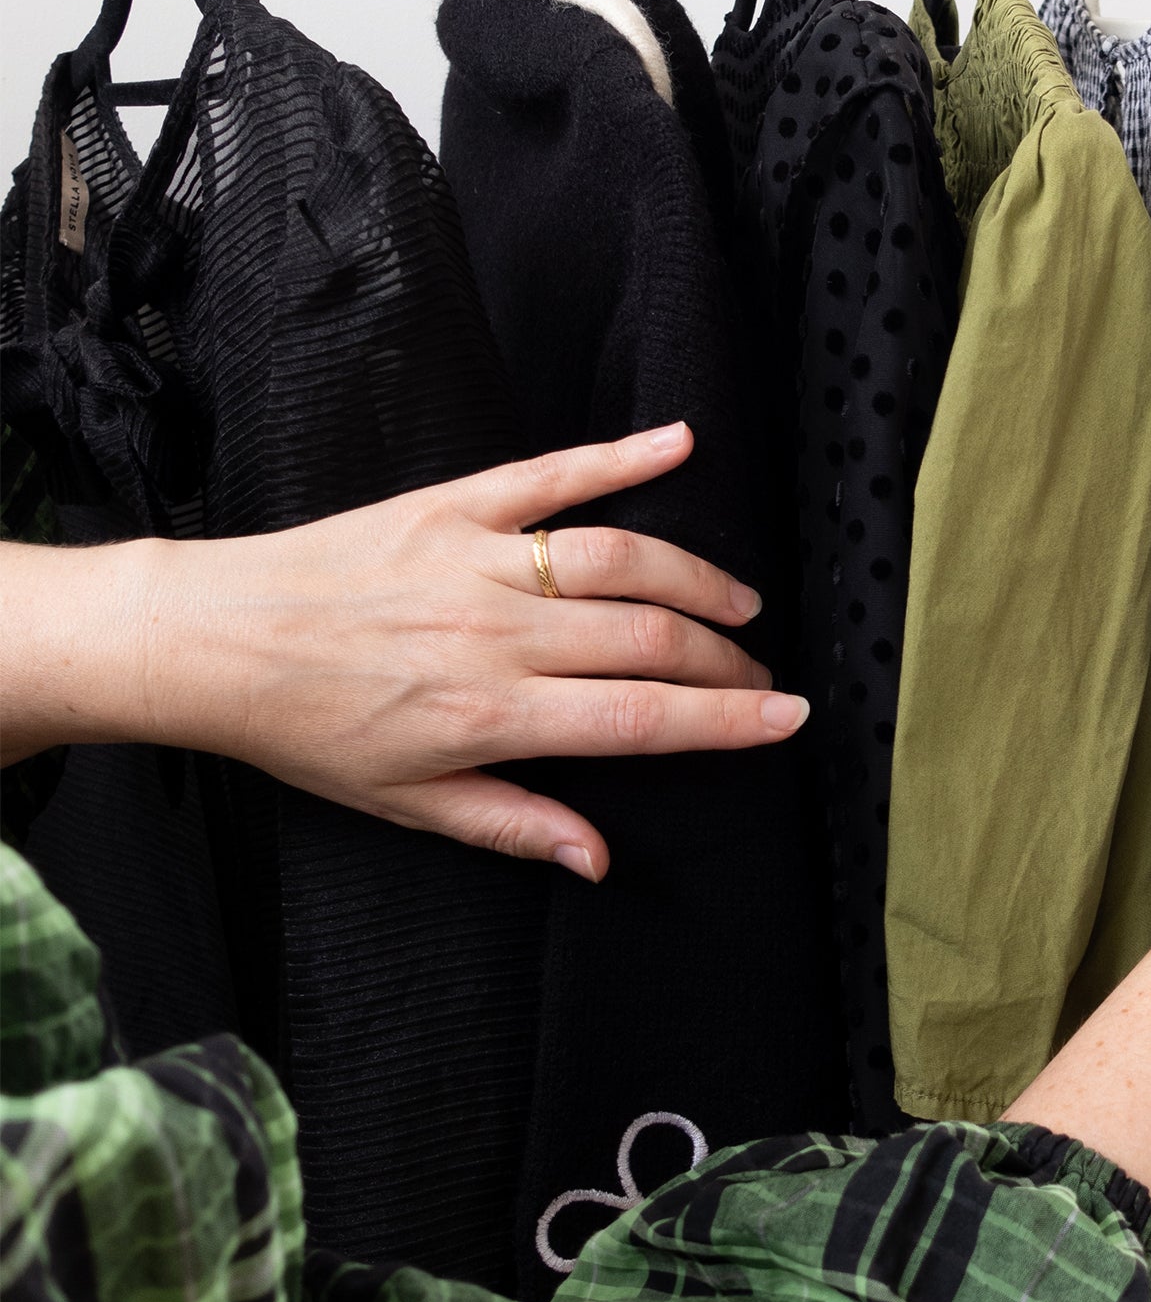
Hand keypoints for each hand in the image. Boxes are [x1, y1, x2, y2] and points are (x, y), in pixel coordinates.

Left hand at [0, 425, 808, 880]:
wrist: (209, 642)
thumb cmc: (305, 729)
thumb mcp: (407, 802)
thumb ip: (513, 824)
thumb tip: (596, 858)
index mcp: (492, 714)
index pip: (642, 719)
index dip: (728, 719)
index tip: (789, 717)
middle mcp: (497, 633)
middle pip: (649, 638)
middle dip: (725, 658)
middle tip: (761, 673)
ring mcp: (478, 560)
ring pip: (620, 558)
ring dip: (696, 576)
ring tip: (739, 601)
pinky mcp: (451, 504)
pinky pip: (551, 474)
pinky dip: (621, 455)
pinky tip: (679, 443)